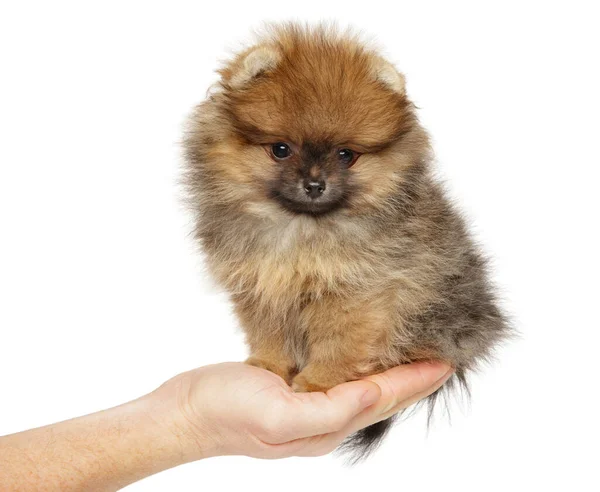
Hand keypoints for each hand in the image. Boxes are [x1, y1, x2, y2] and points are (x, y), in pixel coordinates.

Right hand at [155, 361, 452, 460]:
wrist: (184, 412)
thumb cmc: (225, 413)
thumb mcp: (279, 414)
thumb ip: (330, 409)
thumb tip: (373, 394)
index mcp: (325, 424)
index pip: (382, 397)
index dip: (415, 379)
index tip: (446, 360)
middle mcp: (322, 418)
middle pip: (378, 394)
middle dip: (410, 377)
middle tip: (439, 355)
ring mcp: (306, 405)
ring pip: (360, 386)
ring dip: (386, 370)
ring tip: (409, 353)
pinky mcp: (290, 390)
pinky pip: (335, 378)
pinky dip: (356, 364)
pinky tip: (358, 353)